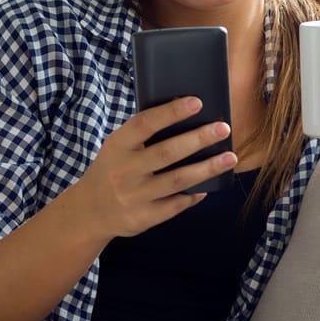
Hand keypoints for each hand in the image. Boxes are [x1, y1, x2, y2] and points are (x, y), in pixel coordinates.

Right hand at [71, 96, 234, 240]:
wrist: (90, 210)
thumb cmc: (112, 169)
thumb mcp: (116, 147)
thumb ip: (142, 134)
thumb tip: (184, 112)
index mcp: (117, 146)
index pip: (145, 124)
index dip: (171, 112)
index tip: (197, 102)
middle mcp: (125, 171)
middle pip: (167, 153)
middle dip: (198, 139)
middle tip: (224, 128)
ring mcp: (134, 196)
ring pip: (178, 180)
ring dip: (207, 168)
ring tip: (230, 157)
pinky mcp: (144, 218)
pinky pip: (176, 204)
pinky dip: (194, 195)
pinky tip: (210, 186)